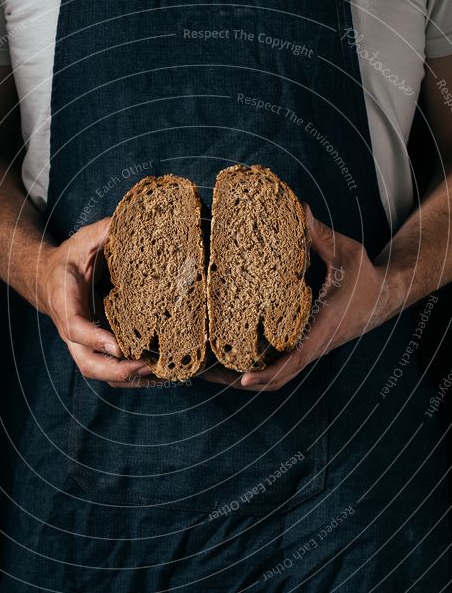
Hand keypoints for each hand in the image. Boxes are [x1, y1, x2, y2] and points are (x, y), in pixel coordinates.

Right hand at [38, 218, 154, 387]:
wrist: (47, 278)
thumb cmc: (68, 260)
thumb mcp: (84, 240)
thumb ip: (104, 231)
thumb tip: (130, 221)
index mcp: (65, 303)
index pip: (75, 327)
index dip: (96, 339)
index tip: (119, 346)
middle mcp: (72, 330)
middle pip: (88, 364)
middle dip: (117, 370)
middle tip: (147, 364)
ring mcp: (83, 344)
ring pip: (100, 373)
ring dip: (128, 378)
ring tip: (160, 373)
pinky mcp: (95, 349)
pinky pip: (110, 371)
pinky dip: (132, 378)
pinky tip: (159, 374)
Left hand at [204, 205, 400, 391]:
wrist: (384, 296)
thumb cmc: (366, 277)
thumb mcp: (348, 253)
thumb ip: (321, 236)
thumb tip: (300, 210)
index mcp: (324, 329)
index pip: (295, 358)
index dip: (268, 372)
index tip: (244, 379)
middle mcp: (314, 345)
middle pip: (278, 378)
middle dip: (243, 382)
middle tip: (208, 376)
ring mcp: (309, 348)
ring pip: (277, 375)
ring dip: (246, 379)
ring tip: (210, 373)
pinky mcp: (305, 345)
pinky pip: (280, 364)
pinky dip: (256, 368)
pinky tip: (232, 361)